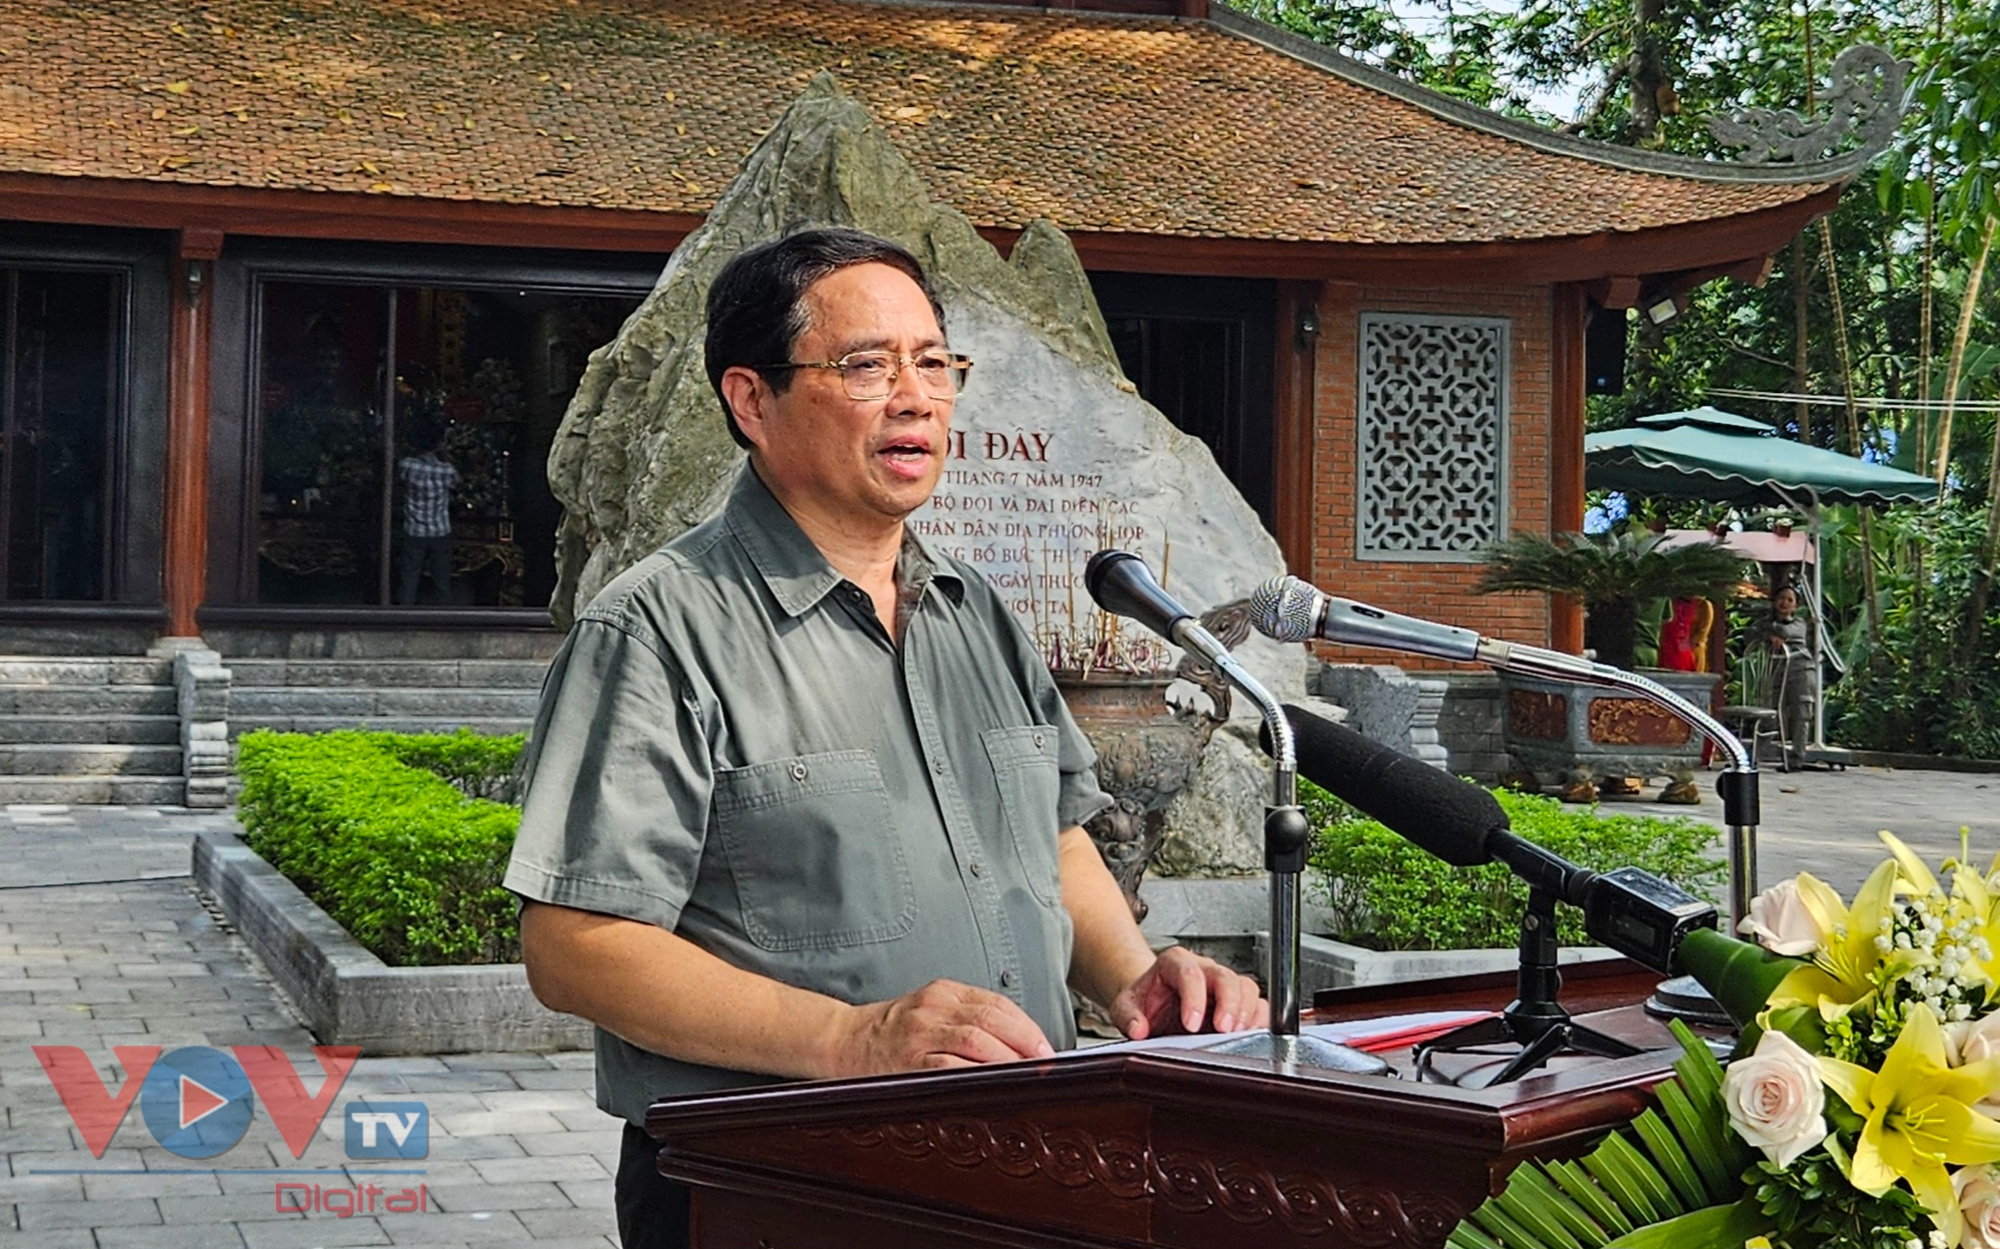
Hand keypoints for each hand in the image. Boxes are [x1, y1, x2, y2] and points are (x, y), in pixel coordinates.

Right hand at [826, 979, 1055, 1075]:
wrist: (843, 1039)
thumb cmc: (892, 1031)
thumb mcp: (931, 1012)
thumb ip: (968, 1020)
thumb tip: (1018, 1046)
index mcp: (944, 992)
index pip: (998, 1003)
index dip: (1027, 1026)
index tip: (1046, 1047)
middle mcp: (934, 1007)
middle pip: (993, 1019)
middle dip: (1026, 1043)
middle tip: (1046, 1064)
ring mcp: (920, 1033)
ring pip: (976, 1041)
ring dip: (1008, 1060)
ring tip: (1026, 1076)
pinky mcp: (907, 1060)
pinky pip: (948, 1067)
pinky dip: (975, 1076)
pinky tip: (991, 1085)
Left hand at [1108, 947, 1267, 1040]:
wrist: (1154, 1000)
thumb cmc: (1146, 999)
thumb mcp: (1126, 1005)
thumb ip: (1128, 1016)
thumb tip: (1138, 1028)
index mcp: (1175, 963)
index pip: (1189, 973)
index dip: (1194, 998)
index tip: (1191, 1024)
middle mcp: (1203, 969)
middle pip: (1225, 977)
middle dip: (1228, 1004)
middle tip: (1223, 1029)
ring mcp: (1222, 984)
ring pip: (1246, 988)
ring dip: (1245, 1013)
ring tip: (1235, 1035)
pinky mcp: (1238, 1001)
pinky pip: (1258, 1005)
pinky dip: (1258, 1021)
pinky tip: (1249, 1035)